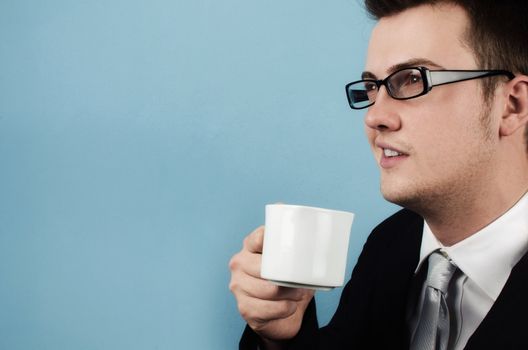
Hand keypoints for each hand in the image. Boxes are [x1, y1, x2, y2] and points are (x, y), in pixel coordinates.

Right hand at [229, 226, 314, 343]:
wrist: (284, 313)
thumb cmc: (288, 281)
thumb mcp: (293, 262)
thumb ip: (298, 249)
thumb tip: (320, 243)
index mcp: (251, 246)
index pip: (257, 239)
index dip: (269, 240)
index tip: (285, 245)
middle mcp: (240, 263)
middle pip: (263, 268)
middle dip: (286, 277)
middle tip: (300, 283)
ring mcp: (239, 286)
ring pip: (268, 290)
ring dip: (289, 295)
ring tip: (297, 295)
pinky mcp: (245, 308)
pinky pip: (268, 309)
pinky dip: (284, 309)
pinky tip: (289, 307)